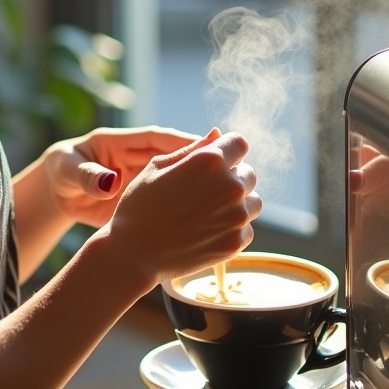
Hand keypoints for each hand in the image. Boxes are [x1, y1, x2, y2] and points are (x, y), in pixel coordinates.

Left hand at [38, 125, 212, 228]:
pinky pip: (170, 201)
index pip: (158, 138)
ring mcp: (144, 181)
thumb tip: (109, 183)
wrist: (56, 194)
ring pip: (178, 180)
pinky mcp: (144, 202)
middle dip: (202, 161)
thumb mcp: (68, 170)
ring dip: (200, 185)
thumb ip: (88, 175)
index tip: (211, 146)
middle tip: (231, 169)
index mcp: (122, 143)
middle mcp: (138, 159)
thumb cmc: (62, 171)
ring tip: (229, 194)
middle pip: (176, 157)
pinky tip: (208, 218)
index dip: (185, 141)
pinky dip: (187, 208)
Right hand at [101, 130, 260, 287]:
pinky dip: (232, 229)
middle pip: (248, 173)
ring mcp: (236, 216)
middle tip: (204, 191)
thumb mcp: (157, 167)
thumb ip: (192, 149)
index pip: (239, 143)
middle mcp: (229, 185)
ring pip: (253, 202)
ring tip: (207, 213)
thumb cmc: (140, 205)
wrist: (134, 254)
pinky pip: (247, 229)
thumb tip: (217, 134)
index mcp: (210, 160)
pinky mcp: (236, 242)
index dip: (227, 150)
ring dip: (237, 204)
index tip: (215, 161)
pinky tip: (206, 231)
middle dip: (231, 177)